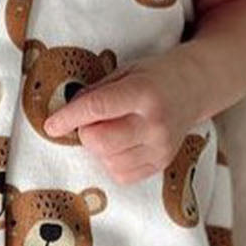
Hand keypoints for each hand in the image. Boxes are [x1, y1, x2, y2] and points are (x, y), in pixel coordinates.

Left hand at [42, 54, 198, 182]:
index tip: (51, 125)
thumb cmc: (154, 76)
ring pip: (107, 161)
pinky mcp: (161, 164)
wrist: (194, 89)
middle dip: (86, 132)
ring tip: (113, 129)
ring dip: (99, 148)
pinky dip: (112, 161)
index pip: (97, 108)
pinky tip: (122, 144)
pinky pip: (121, 174)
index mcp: (145, 92)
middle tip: (92, 121)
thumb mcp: (125, 71)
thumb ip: (96, 93)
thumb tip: (64, 116)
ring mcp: (161, 147)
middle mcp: (155, 124)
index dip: (68, 118)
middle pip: (99, 141)